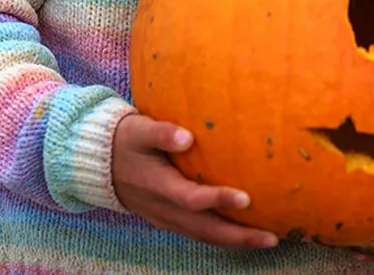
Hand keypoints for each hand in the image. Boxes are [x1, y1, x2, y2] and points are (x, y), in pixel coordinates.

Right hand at [112, 113, 278, 248]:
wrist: (101, 164)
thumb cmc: (128, 141)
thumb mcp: (140, 130)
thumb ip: (162, 133)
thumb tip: (187, 137)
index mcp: (159, 186)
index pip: (191, 199)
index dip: (218, 200)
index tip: (247, 198)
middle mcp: (164, 209)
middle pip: (204, 230)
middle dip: (238, 236)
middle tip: (271, 238)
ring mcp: (166, 218)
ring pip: (203, 236)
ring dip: (234, 241)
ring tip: (266, 240)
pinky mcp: (169, 220)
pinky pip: (198, 234)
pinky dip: (221, 237)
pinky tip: (243, 234)